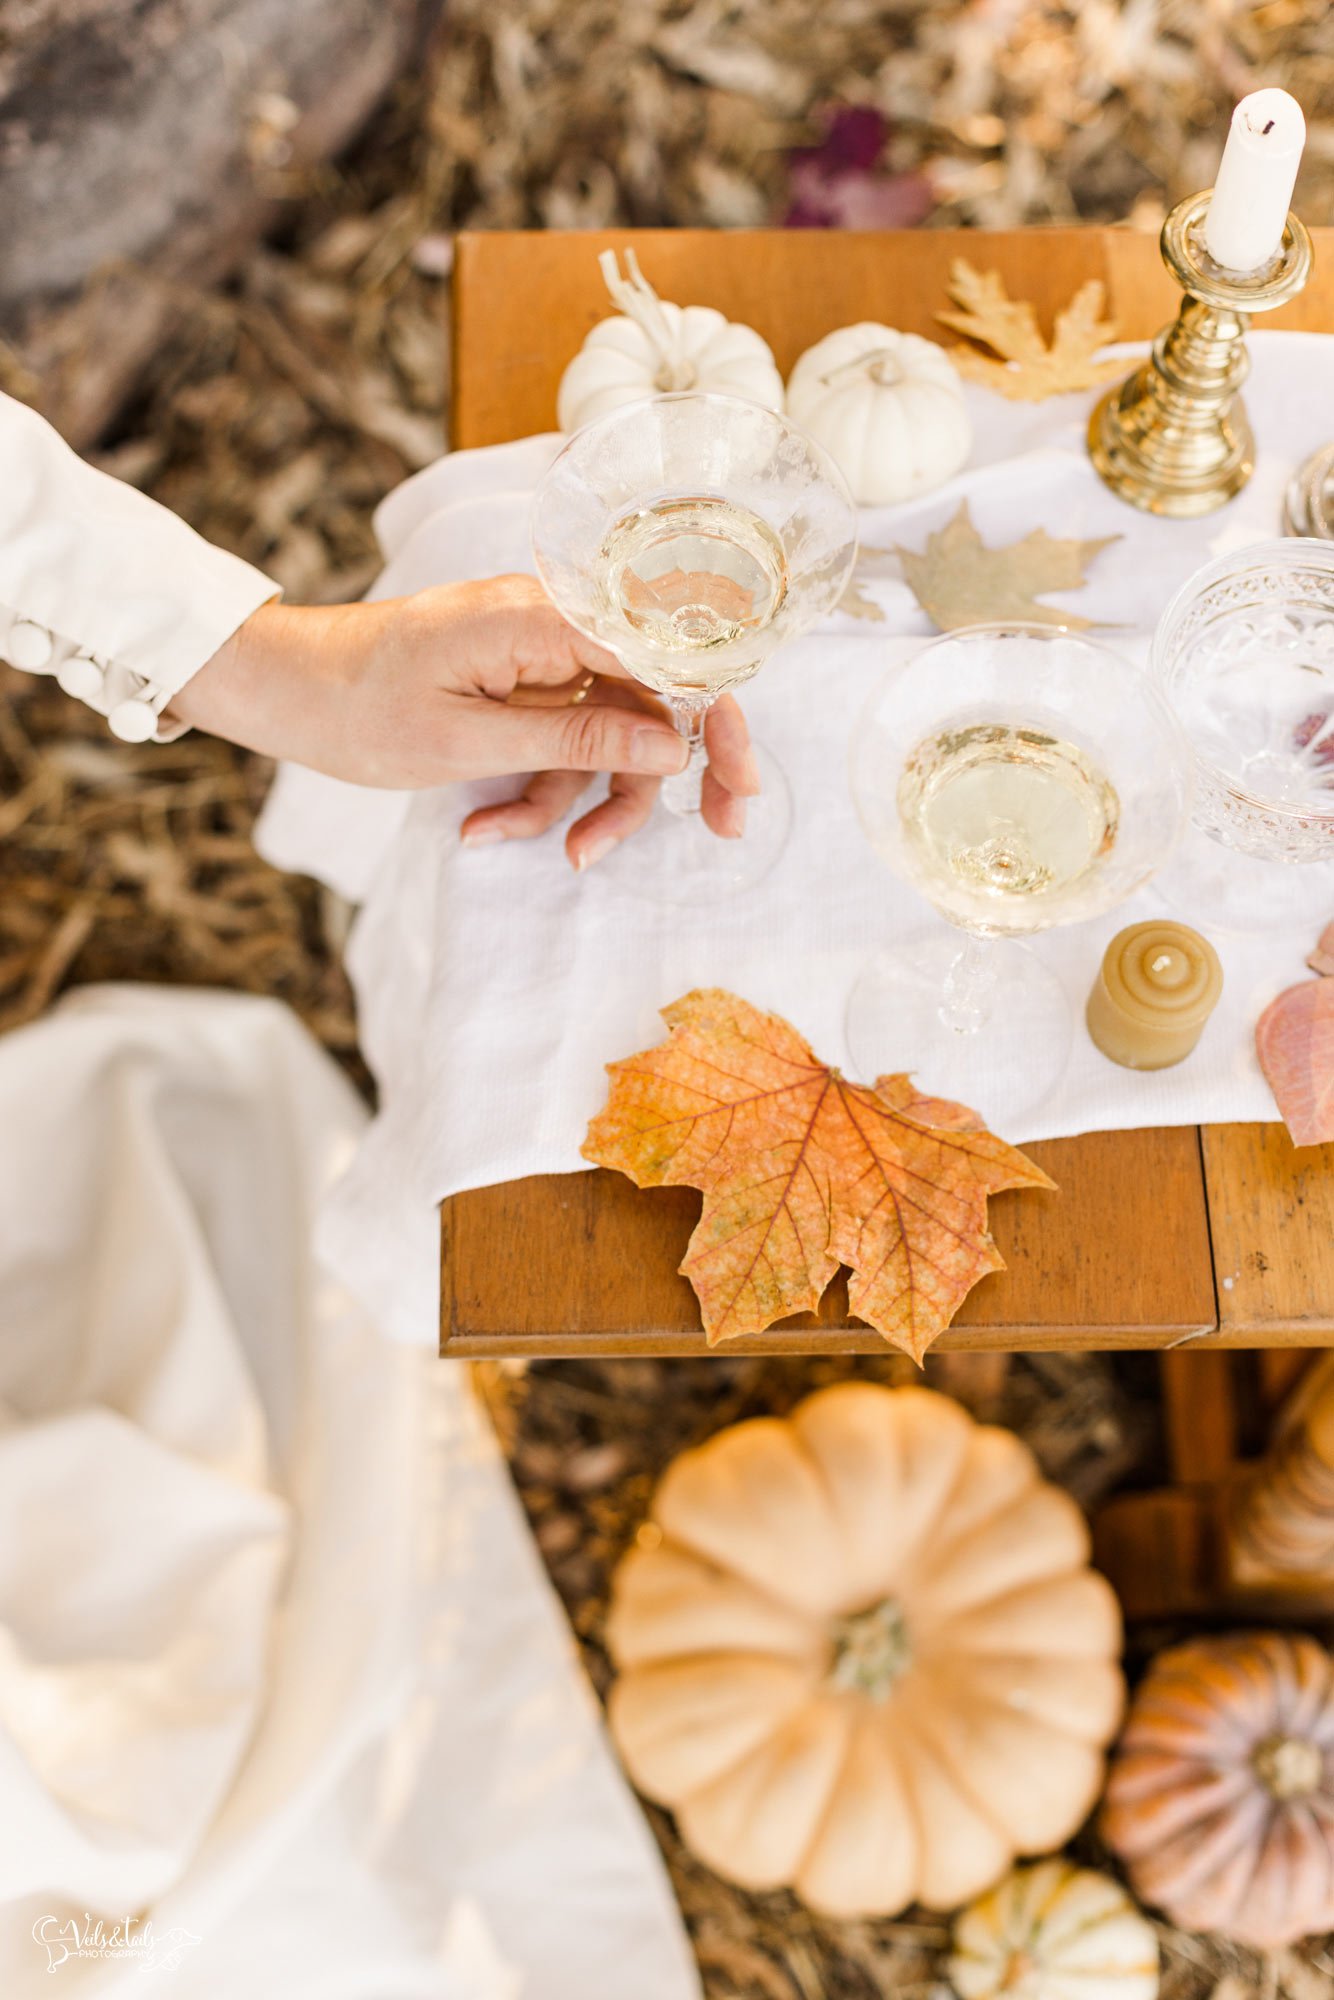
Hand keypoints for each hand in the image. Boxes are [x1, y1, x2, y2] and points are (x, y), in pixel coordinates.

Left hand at [169, 575, 759, 868]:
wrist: (282, 689)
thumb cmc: (355, 705)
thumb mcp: (469, 741)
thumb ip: (576, 742)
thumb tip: (673, 747)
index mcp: (542, 617)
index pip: (667, 658)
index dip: (716, 722)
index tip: (739, 788)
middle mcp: (553, 626)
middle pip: (656, 695)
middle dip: (681, 769)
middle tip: (722, 830)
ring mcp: (538, 657)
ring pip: (612, 734)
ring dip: (594, 802)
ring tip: (568, 858)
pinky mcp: (521, 687)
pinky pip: (562, 744)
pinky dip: (540, 795)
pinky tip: (486, 829)